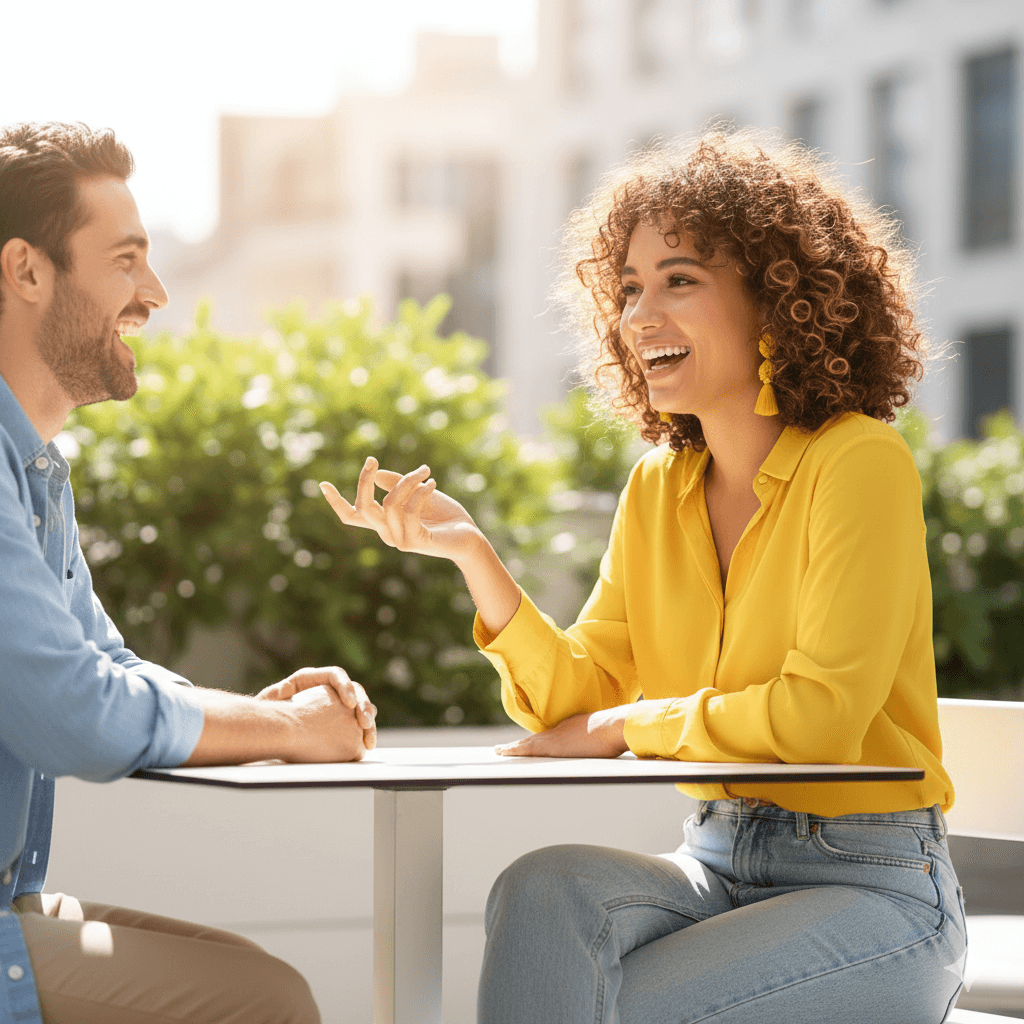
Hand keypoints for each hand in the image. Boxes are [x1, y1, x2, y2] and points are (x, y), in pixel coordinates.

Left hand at [257, 665, 376, 750]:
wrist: (270, 728)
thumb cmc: (267, 713)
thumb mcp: (269, 702)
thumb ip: (276, 696)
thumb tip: (282, 690)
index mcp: (314, 679)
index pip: (336, 675)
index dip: (346, 687)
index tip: (349, 704)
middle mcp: (330, 689)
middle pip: (355, 691)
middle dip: (363, 706)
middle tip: (364, 723)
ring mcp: (338, 706)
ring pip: (362, 708)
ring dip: (369, 723)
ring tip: (369, 740)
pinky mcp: (341, 722)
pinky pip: (359, 725)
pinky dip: (365, 734)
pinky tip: (367, 746)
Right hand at [319, 457, 482, 563]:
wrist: (470, 537)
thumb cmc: (445, 515)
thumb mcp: (419, 493)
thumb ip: (397, 484)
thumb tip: (377, 475)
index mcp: (384, 523)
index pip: (352, 517)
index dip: (336, 502)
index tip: (322, 484)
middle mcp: (387, 534)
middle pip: (362, 508)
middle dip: (363, 481)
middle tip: (372, 460)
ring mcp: (399, 540)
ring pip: (389, 503)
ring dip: (407, 481)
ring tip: (425, 472)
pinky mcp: (415, 542)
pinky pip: (410, 510)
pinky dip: (420, 491)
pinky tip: (432, 483)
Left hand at [495, 707, 630, 758]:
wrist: (615, 725)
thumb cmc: (618, 730)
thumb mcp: (608, 734)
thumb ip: (604, 739)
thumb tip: (612, 745)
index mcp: (574, 726)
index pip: (552, 735)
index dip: (539, 741)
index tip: (530, 744)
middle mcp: (561, 729)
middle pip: (536, 739)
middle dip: (521, 744)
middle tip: (504, 748)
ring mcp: (556, 737)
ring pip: (528, 744)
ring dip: (514, 748)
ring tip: (500, 751)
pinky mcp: (552, 746)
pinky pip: (527, 749)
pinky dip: (515, 750)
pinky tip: (504, 753)